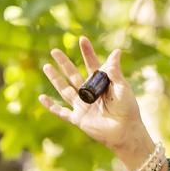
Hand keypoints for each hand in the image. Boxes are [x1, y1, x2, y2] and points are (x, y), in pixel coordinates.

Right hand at [39, 36, 147, 153]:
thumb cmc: (127, 109)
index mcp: (102, 84)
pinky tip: (42, 98)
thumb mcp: (122, 88)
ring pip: (65, 90)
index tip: (82, 39)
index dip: (87, 53)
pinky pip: (61, 112)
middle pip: (74, 75)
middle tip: (55, 51)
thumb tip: (116, 51)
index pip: (92, 65)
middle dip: (64, 63)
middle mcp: (90, 93)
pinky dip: (51, 106)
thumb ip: (115, 71)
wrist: (125, 131)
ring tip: (46, 66)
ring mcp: (82, 106)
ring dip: (55, 79)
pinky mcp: (78, 118)